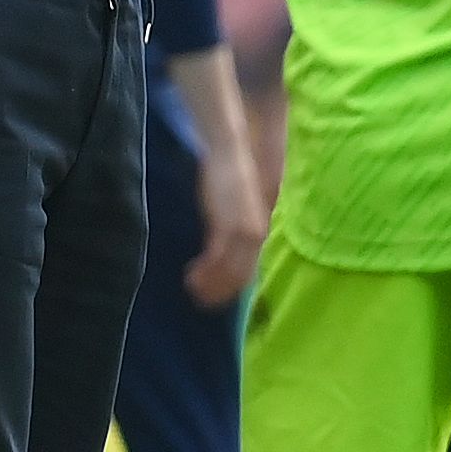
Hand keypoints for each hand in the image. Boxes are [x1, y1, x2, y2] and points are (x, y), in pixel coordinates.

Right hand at [186, 148, 267, 306]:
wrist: (231, 151)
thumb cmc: (231, 174)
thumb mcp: (236, 206)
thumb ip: (233, 226)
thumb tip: (223, 245)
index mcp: (259, 231)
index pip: (248, 270)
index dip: (231, 287)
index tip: (215, 296)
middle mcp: (256, 235)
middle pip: (240, 277)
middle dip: (220, 292)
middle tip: (200, 300)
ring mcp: (244, 232)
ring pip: (229, 273)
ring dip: (210, 285)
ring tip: (192, 289)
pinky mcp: (228, 226)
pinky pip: (216, 259)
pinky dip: (204, 271)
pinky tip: (191, 275)